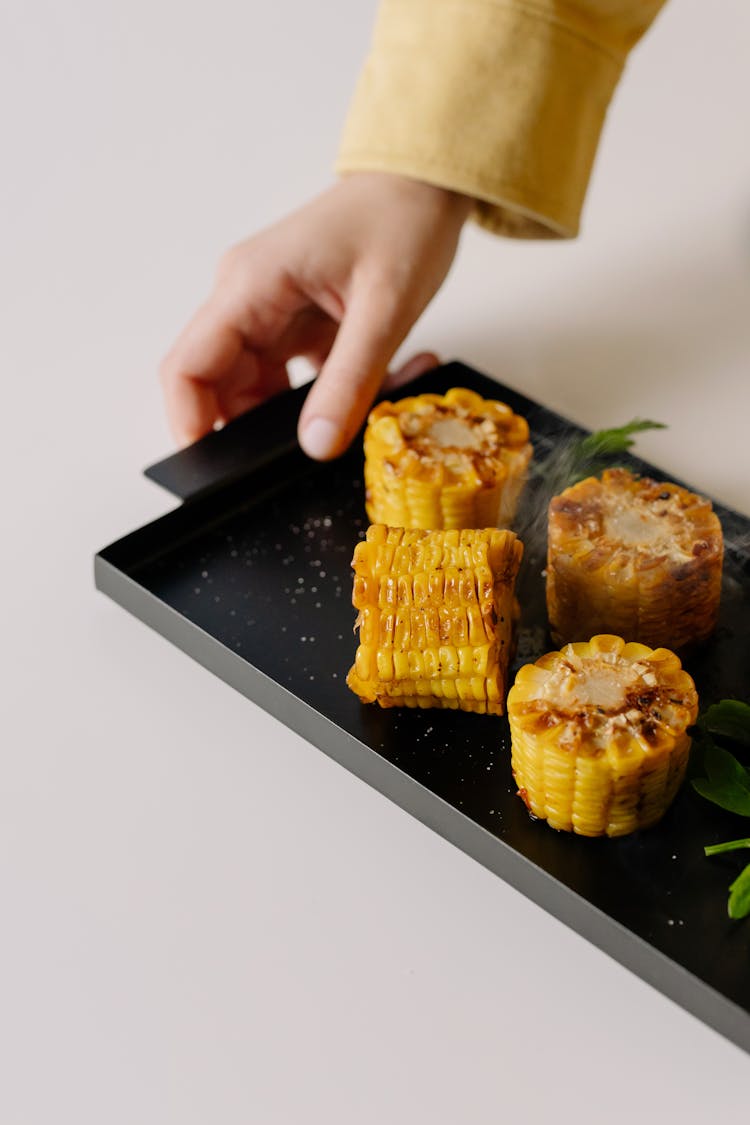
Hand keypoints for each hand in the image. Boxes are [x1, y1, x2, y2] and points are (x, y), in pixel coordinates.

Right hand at [160, 172, 471, 459]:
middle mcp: (247, 299)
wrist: (425, 182)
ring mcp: (270, 312)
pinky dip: (330, 396)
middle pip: (219, 385)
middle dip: (258, 430)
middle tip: (313, 451)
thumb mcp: (384, 308)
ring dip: (305, 414)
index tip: (215, 471)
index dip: (190, 422)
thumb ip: (350, 380)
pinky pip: (296, 380)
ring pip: (260, 389)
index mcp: (250, 285)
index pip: (188, 365)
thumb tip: (315, 446)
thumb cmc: (403, 221)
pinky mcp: (297, 324)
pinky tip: (381, 385)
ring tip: (368, 404)